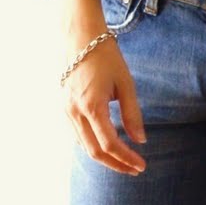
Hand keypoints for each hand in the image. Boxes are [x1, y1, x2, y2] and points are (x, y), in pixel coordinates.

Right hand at [63, 36, 146, 174]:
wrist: (79, 35)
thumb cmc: (105, 55)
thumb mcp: (125, 84)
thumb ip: (132, 114)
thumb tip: (140, 140)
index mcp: (91, 106)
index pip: (110, 144)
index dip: (127, 158)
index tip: (141, 165)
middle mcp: (75, 112)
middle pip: (94, 152)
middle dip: (116, 164)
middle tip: (134, 169)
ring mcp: (66, 110)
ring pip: (84, 146)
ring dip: (104, 157)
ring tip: (123, 161)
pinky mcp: (64, 107)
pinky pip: (77, 134)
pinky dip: (92, 145)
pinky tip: (106, 146)